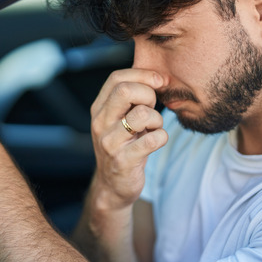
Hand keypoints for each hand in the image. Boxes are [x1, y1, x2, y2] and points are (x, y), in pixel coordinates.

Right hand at [89, 69, 167, 210]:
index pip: (117, 78)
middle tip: (153, 108)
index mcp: (99, 109)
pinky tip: (157, 141)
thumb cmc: (123, 147)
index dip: (142, 74)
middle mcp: (100, 123)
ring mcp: (110, 143)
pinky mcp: (124, 161)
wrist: (113, 187)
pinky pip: (152, 140)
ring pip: (141, 114)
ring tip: (153, 128)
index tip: (159, 81)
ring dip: (157, 119)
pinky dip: (162, 137)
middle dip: (149, 95)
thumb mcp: (120, 120)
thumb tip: (158, 76)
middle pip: (125, 90)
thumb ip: (132, 99)